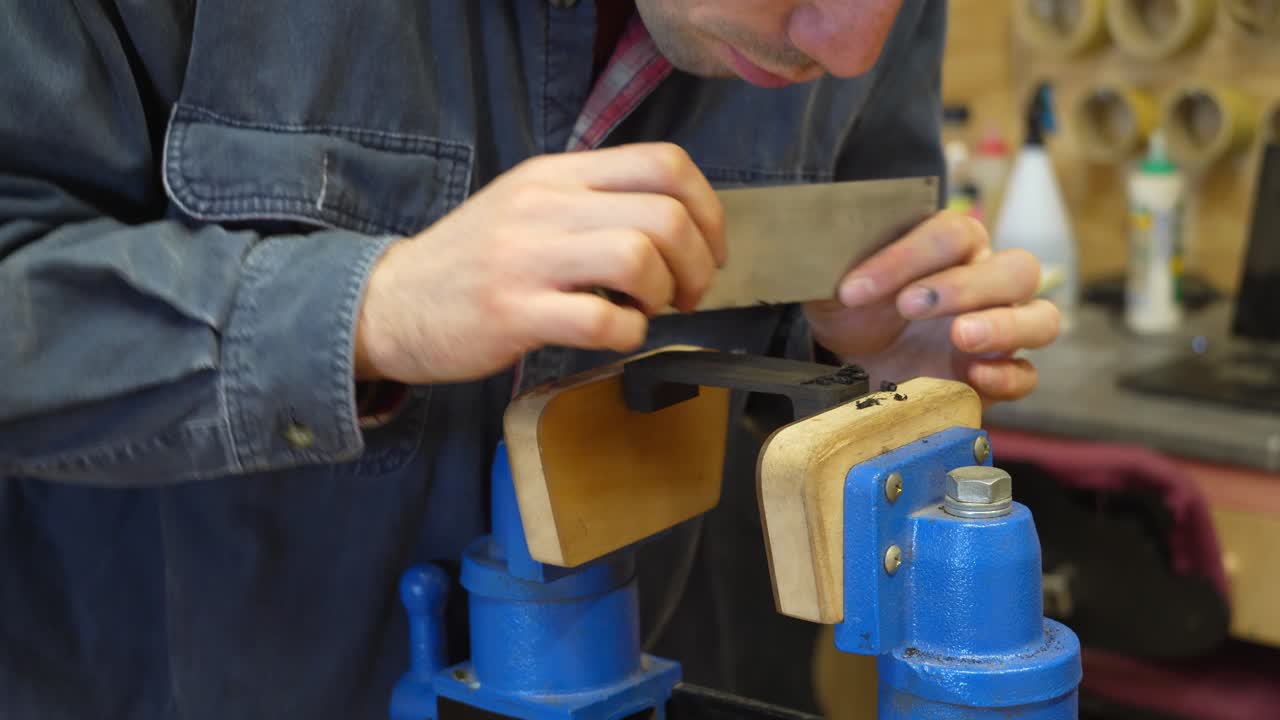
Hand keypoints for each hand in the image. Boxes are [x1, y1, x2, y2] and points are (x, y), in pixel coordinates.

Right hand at [354, 143, 724, 383]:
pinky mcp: (512, 313)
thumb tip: (677, 226)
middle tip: (686, 294)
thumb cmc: (472, 262)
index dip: (708, 210)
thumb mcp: (528, 206)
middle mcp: (544, 206)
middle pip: (664, 213)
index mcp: (557, 174)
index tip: (708, 250)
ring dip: (662, 294)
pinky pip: (601, 320)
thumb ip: (594, 203)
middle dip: (696, 263)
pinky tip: (614, 336)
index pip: (664, 164)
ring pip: (637, 257)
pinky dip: (628, 335)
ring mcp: (526, 258)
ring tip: (645, 311)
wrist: (389, 303)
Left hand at [804, 212, 1059, 405]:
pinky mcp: (996, 375)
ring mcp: (999, 329)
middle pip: (1015, 269)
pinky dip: (1008, 375)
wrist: (849, 357)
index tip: (854, 289)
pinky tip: (974, 375)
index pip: (949, 235)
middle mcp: (986, 281)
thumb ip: (833, 256)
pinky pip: (1027, 375)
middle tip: (909, 307)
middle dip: (963, 286)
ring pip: (1040, 318)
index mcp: (952, 244)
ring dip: (1004, 325)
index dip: (904, 258)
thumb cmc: (852, 307)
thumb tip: (813, 240)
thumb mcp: (832, 278)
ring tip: (961, 337)